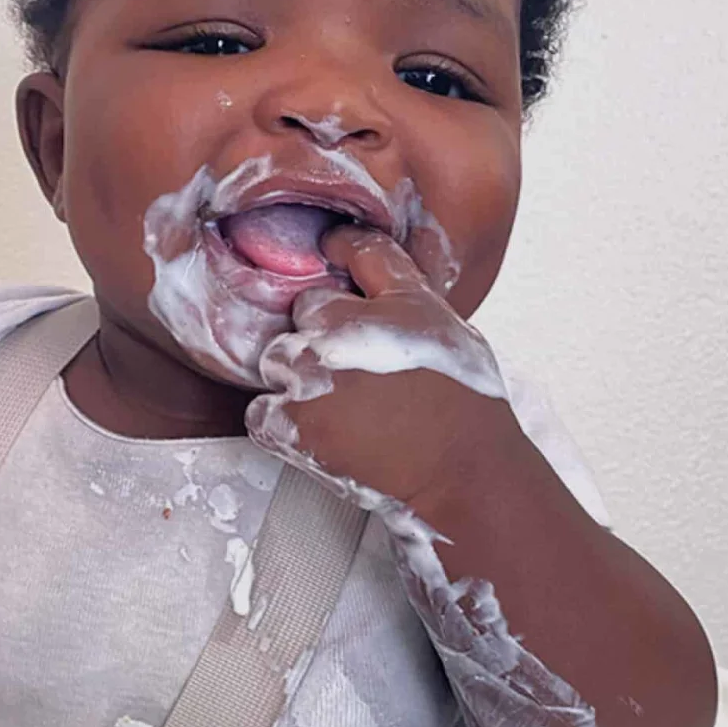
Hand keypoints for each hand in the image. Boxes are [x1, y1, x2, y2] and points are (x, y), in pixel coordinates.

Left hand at [243, 224, 520, 509]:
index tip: (333, 250)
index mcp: (399, 301)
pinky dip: (282, 422)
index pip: (359, 250)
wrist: (462, 477)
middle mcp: (349, 329)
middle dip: (322, 332)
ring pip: (277, 357)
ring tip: (337, 406)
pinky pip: (261, 409)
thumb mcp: (452, 332)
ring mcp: (314, 374)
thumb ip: (405, 298)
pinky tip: (321, 432)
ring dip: (297, 376)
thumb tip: (367, 274)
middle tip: (352, 369)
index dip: (343, 249)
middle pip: (306, 307)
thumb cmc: (465, 412)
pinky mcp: (291, 418)